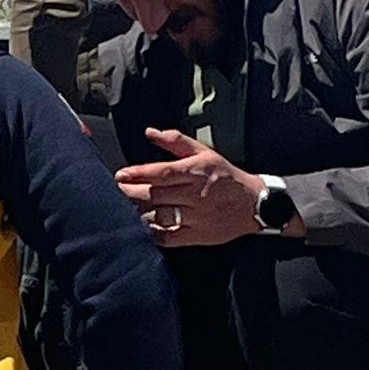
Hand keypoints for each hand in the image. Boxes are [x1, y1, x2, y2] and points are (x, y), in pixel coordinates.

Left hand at [116, 127, 266, 246]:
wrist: (254, 204)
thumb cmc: (225, 176)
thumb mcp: (204, 153)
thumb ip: (176, 142)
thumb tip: (150, 132)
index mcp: (195, 172)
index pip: (161, 173)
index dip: (138, 174)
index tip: (120, 175)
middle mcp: (195, 194)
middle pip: (156, 195)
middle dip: (131, 193)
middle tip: (114, 192)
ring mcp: (197, 217)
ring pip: (161, 216)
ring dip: (139, 213)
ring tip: (122, 209)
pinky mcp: (198, 236)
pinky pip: (170, 236)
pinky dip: (153, 233)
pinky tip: (141, 228)